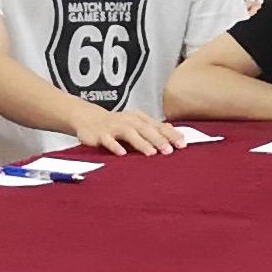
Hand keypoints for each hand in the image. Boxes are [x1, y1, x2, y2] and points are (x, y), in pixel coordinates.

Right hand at [61, 104, 181, 156]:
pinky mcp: (101, 134)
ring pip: (130, 134)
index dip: (171, 135)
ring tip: (152, 154)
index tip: (183, 144)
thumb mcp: (136, 123)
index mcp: (139, 119)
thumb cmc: (116, 123)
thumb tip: (174, 129)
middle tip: (170, 151)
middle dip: (159, 140)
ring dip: (141, 143)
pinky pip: (108, 140)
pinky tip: (122, 154)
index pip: (158, 126)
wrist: (88, 117)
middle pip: (146, 130)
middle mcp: (129, 121)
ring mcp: (114, 127)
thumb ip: (154, 127)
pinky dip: (115, 146)